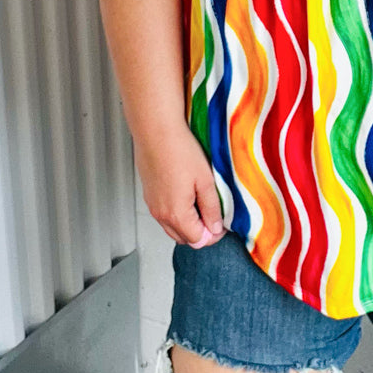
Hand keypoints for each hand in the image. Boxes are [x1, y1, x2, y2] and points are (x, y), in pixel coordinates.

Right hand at [134, 124, 225, 246]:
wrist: (155, 131)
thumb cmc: (180, 151)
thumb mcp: (206, 181)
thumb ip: (212, 208)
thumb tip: (216, 228)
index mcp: (176, 214)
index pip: (198, 240)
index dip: (214, 234)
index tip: (223, 222)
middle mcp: (160, 215)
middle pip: (184, 238)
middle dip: (201, 232)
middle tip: (214, 214)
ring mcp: (152, 206)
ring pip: (173, 228)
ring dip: (188, 224)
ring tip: (201, 203)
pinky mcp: (149, 196)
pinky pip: (164, 215)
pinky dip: (177, 214)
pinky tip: (186, 195)